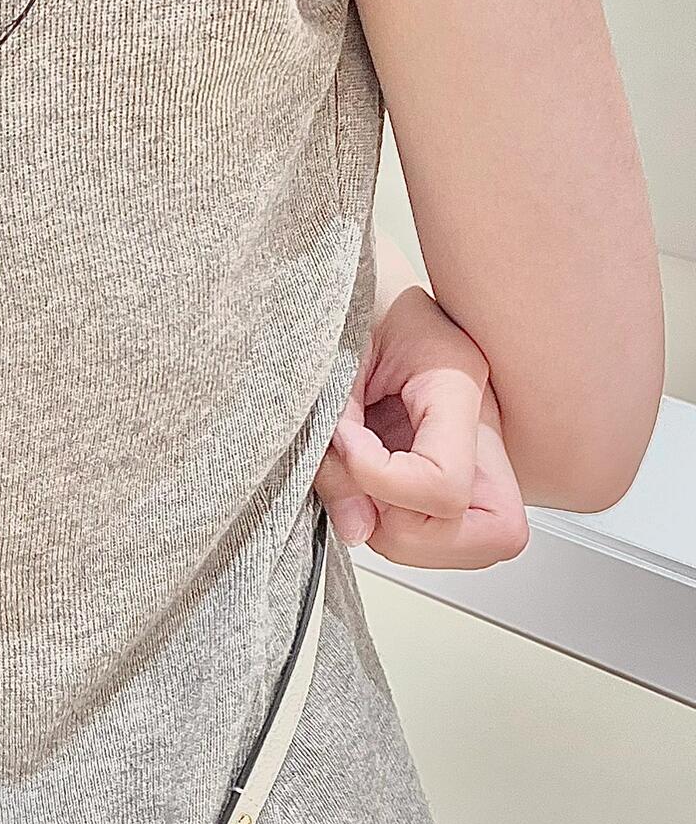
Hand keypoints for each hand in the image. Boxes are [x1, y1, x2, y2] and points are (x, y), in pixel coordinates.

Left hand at [317, 286, 530, 569]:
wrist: (353, 280)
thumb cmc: (345, 306)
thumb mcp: (329, 366)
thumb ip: (334, 447)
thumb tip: (356, 529)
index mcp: (457, 384)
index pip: (447, 485)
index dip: (382, 483)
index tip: (343, 441)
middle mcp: (482, 428)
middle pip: (493, 534)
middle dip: (413, 530)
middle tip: (361, 483)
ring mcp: (476, 453)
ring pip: (468, 543)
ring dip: (397, 528)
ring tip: (355, 472)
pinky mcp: (455, 469)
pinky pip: (440, 529)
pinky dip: (393, 520)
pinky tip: (365, 476)